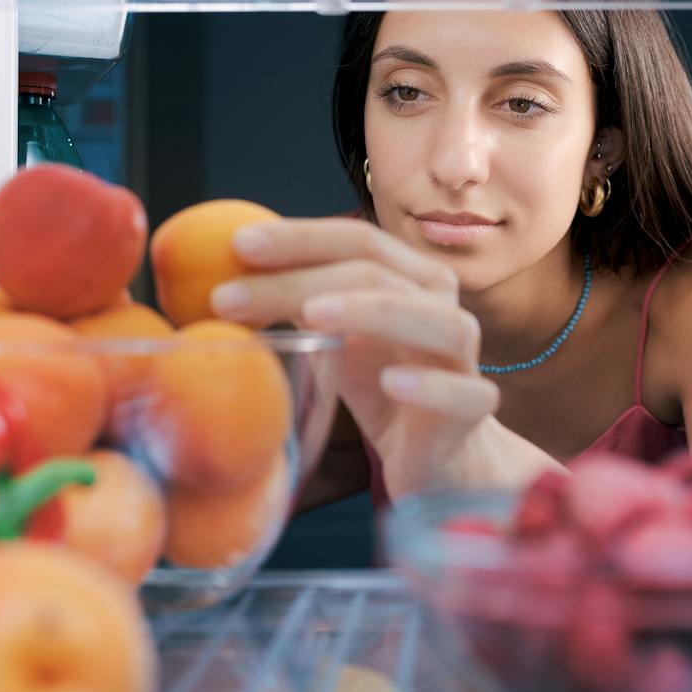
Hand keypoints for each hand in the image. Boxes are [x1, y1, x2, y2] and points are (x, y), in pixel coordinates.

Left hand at [209, 217, 500, 495]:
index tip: (236, 245)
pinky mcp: (472, 411)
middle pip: (379, 274)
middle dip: (301, 278)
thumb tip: (218, 279)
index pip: (358, 240)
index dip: (300, 237)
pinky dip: (429, 385)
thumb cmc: (380, 385)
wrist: (438, 455)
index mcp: (409, 278)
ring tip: (312, 317)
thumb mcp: (334, 339)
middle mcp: (441, 306)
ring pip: (436, 322)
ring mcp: (463, 358)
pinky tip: (391, 382)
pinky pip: (462, 394)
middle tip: (229, 296)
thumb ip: (296, 304)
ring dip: (372, 311)